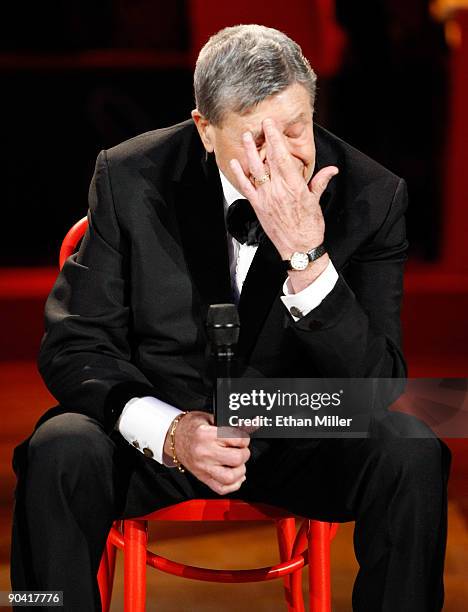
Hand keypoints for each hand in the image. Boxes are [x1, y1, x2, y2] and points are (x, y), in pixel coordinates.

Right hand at [163, 411, 249, 494]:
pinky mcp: (203, 477)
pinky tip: (235, 476)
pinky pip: (221, 488)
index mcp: (206, 435)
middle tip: (241, 450)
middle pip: (236, 459)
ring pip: (230, 477)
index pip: (237, 440)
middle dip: (244, 454)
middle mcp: (205, 453)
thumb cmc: (191, 427)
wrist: (173, 438)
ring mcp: (203, 468)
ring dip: (240, 470)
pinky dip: (233, 485)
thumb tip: (248, 427)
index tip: (242, 439)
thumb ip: (227, 424)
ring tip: (238, 463)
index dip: (244, 439)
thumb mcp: (208, 418)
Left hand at [229, 118, 337, 260]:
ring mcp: (266, 198)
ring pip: (255, 170)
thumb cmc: (309, 227)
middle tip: (257, 125)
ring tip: (245, 138)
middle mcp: (278, 189)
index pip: (283, 156)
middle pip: (268, 159)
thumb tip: (331, 170)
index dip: (275, 138)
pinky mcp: (258, 206)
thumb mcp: (316, 202)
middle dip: (262, 140)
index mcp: (294, 185)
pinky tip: (235, 163)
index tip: (271, 125)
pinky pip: (246, 187)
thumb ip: (320, 182)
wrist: (299, 249)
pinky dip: (240, 174)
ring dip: (249, 152)